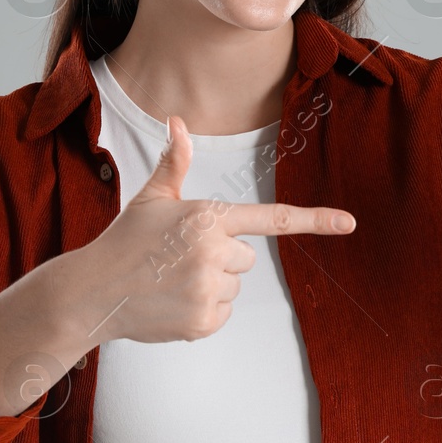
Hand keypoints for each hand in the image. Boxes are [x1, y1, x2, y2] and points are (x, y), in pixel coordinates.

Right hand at [85, 114, 356, 343]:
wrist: (94, 292)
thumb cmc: (124, 241)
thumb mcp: (151, 198)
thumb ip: (174, 161)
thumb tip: (178, 122)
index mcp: (207, 216)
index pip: (270, 217)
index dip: (313, 220)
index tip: (348, 223)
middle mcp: (213, 252)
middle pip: (247, 258)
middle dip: (221, 258)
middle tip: (180, 258)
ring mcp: (209, 288)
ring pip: (235, 285)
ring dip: (212, 285)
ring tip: (173, 280)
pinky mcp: (203, 320)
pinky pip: (224, 312)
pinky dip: (203, 311)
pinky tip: (173, 302)